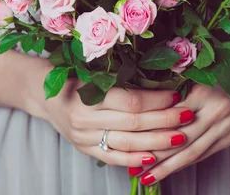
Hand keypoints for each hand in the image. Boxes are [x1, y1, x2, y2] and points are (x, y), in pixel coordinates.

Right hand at [40, 78, 195, 167]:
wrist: (42, 92)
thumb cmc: (73, 74)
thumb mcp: (92, 70)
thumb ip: (120, 76)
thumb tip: (160, 74)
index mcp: (87, 94)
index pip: (130, 101)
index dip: (156, 99)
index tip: (176, 93)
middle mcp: (84, 118)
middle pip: (133, 123)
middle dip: (164, 120)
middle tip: (187, 115)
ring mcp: (84, 138)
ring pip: (127, 143)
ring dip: (157, 141)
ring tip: (180, 137)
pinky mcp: (84, 150)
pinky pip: (113, 158)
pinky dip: (135, 158)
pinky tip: (154, 157)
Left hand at [133, 84, 229, 186]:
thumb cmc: (201, 74)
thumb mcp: (183, 75)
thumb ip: (165, 91)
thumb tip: (134, 112)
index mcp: (204, 91)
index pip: (172, 118)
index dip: (151, 133)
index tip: (130, 144)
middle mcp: (218, 110)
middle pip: (183, 140)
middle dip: (158, 159)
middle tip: (134, 172)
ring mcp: (227, 126)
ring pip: (193, 153)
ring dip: (169, 168)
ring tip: (147, 178)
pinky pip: (203, 155)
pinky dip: (183, 164)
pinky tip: (166, 171)